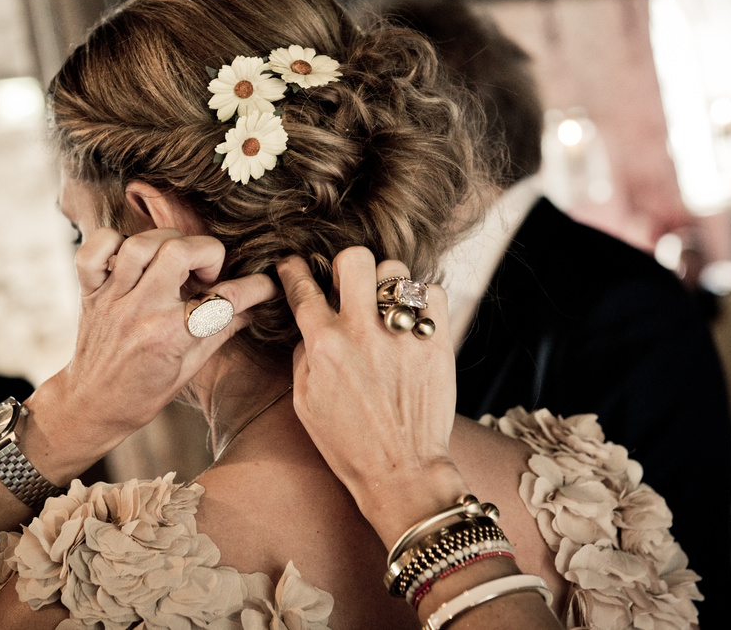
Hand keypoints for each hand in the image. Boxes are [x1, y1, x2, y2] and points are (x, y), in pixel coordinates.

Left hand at [25, 228, 276, 481]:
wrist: (91, 406)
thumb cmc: (144, 393)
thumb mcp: (191, 368)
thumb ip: (224, 329)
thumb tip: (258, 306)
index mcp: (170, 336)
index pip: (224, 298)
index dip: (255, 287)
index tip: (265, 285)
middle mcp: (141, 310)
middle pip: (179, 250)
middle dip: (206, 252)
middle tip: (205, 276)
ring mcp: (113, 298)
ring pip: (141, 242)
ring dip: (166, 243)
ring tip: (173, 264)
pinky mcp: (90, 290)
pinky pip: (96, 249)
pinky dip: (112, 241)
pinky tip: (130, 258)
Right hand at [277, 247, 469, 546]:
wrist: (402, 472)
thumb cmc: (348, 444)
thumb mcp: (305, 402)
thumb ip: (304, 354)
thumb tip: (311, 322)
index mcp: (324, 346)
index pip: (303, 288)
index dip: (293, 270)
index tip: (294, 265)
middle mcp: (362, 333)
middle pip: (354, 259)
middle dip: (347, 266)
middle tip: (349, 287)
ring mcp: (402, 336)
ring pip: (396, 271)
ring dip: (386, 285)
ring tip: (385, 308)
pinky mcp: (436, 344)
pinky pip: (432, 295)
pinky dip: (422, 303)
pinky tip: (412, 323)